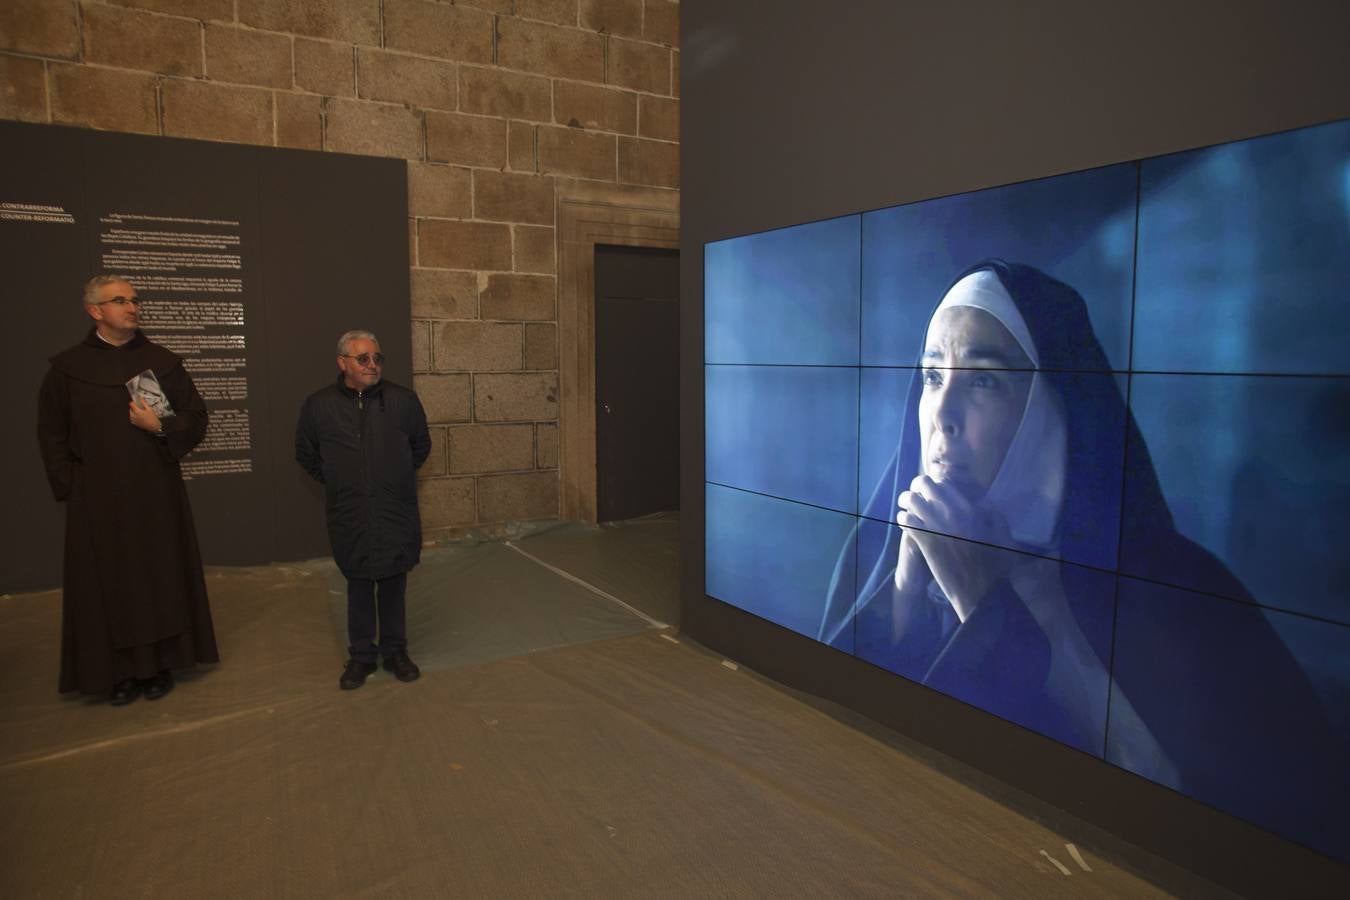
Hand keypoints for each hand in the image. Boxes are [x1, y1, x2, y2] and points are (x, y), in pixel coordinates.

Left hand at [129, 395, 161, 432]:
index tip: (136, 402)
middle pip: (130, 408)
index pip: (131, 404)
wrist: (153, 427)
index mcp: (137, 411)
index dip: (134, 402)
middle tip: (140, 408)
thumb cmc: (152, 418)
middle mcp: (133, 416)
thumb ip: (144, 403)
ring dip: (134, 412)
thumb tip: (140, 398)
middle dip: (134, 407)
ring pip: (131, 413)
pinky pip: (131, 417)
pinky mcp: (133, 423)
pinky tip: (140, 417)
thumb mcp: (149, 409)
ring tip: (140, 413)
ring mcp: (133, 420)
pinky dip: (134, 416)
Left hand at [896, 474, 1014, 621]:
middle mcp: (953, 513)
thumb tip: (980, 500)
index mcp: (971, 508)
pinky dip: (903, 519)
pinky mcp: (925, 542)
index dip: (935, 482)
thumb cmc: (995, 564)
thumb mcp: (1002, 533)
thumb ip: (992, 512)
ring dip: (906, 501)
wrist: (981, 591)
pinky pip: (906, 520)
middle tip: (915, 495)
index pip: (945, 481)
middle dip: (917, 486)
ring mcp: (938, 527)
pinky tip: (906, 524)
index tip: (932, 489)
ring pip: (911, 499)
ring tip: (906, 508)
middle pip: (924, 483)